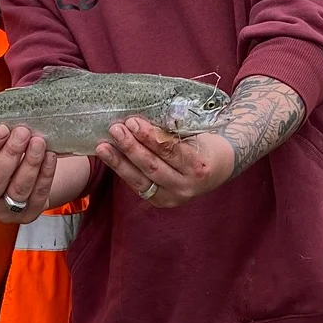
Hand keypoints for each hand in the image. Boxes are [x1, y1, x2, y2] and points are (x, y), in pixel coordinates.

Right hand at [0, 124, 57, 223]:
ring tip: (38, 142)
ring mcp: (5, 212)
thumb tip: (1, 117)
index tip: (2, 129)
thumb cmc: (4, 165)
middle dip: (10, 153)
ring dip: (30, 163)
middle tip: (23, 133)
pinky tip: (50, 157)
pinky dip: (46, 174)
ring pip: (18, 188)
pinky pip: (38, 194)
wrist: (24, 188)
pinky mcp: (27, 216)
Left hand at [96, 119, 234, 208]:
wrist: (219, 169)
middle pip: (153, 167)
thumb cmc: (205, 145)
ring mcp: (173, 198)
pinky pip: (139, 186)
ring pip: (142, 180)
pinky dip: (124, 171)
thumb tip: (141, 119)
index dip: (149, 136)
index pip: (170, 150)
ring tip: (103, 147)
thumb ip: (173, 132)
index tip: (133, 121)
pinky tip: (111, 158)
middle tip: (115, 130)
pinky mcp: (161, 202)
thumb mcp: (197, 134)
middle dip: (131, 148)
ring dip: (120, 163)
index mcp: (199, 166)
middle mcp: (186, 186)